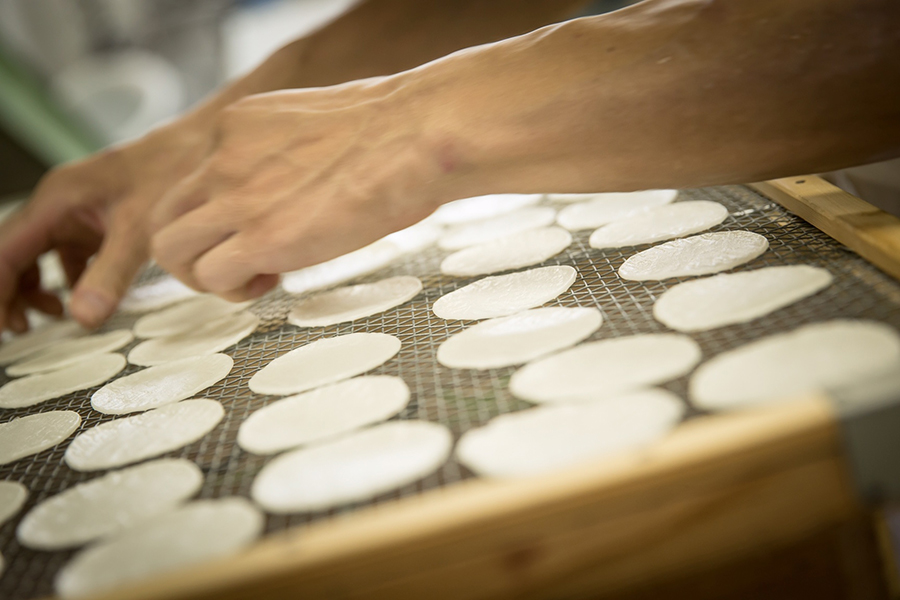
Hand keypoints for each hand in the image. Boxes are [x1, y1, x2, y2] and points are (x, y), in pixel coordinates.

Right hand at [0, 119, 212, 331]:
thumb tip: (83, 316)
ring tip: (54, 317)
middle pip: (13, 254)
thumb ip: (110, 274)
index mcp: (57, 199)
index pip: (4, 250)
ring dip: (38, 288)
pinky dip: (71, 281)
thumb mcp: (140, 230)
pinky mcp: (98, 222)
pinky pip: (69, 256)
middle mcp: (59, 204)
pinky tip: (90, 299)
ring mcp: (78, 213)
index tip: (1, 326)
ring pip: (38, 256)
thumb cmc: (172, 173)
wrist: (205, 152)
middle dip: (10, 293)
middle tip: (19, 330)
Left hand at [151, 82, 448, 300]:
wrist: (416, 137)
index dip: (216, 214)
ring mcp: (237, 198)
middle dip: (191, 250)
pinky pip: (212, 276)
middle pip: (164, 216)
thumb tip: (293, 184)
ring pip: (171, 249)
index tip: (252, 227)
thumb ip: (281, 152)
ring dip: (203, 274)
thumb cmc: (392, 132)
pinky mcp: (261, 238)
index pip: (192, 180)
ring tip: (248, 278)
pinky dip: (233, 290)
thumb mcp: (313, 125)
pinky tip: (269, 283)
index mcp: (237, 125)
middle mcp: (222, 157)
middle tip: (233, 262)